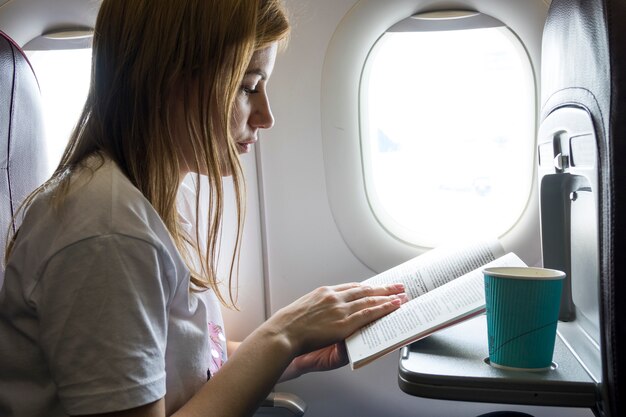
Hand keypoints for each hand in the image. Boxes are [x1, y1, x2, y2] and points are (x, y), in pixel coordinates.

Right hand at [265, 282, 406, 358]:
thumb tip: (329, 317)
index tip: (376, 286)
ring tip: (402, 295)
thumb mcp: (304, 312)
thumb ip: (320, 312)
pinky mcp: (344, 322)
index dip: (367, 287)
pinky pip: (369, 313)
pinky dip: (383, 309)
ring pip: (370, 300)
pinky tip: (394, 306)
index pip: (351, 287)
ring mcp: (340, 309)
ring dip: (388, 297)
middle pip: (365, 290)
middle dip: (383, 288)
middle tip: (397, 286)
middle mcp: (334, 297)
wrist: (282, 334)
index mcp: (323, 293)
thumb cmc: (288, 327)